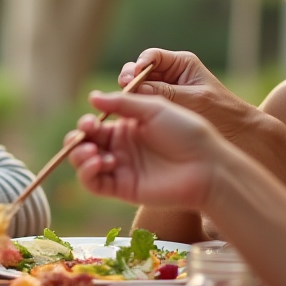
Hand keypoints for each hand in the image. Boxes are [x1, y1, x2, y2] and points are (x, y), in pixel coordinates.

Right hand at [66, 91, 228, 209]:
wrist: (207, 166)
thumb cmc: (187, 132)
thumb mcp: (154, 108)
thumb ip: (122, 103)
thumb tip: (92, 97)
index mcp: (128, 127)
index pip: (96, 125)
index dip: (87, 122)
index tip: (91, 120)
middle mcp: (122, 148)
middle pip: (85, 143)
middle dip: (78, 137)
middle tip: (87, 133)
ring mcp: (121, 169)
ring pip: (84, 163)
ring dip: (79, 155)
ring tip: (93, 152)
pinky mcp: (122, 189)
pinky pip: (93, 183)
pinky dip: (87, 173)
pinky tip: (100, 163)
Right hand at [120, 48, 256, 140]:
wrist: (240, 135)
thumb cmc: (223, 112)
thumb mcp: (194, 99)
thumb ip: (165, 93)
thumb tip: (133, 89)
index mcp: (181, 64)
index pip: (152, 57)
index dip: (139, 64)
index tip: (133, 76)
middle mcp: (169, 76)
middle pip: (139, 71)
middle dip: (130, 79)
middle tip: (126, 90)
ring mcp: (164, 93)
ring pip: (138, 89)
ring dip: (130, 95)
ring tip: (125, 104)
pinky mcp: (161, 110)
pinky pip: (142, 105)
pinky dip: (134, 108)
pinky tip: (129, 115)